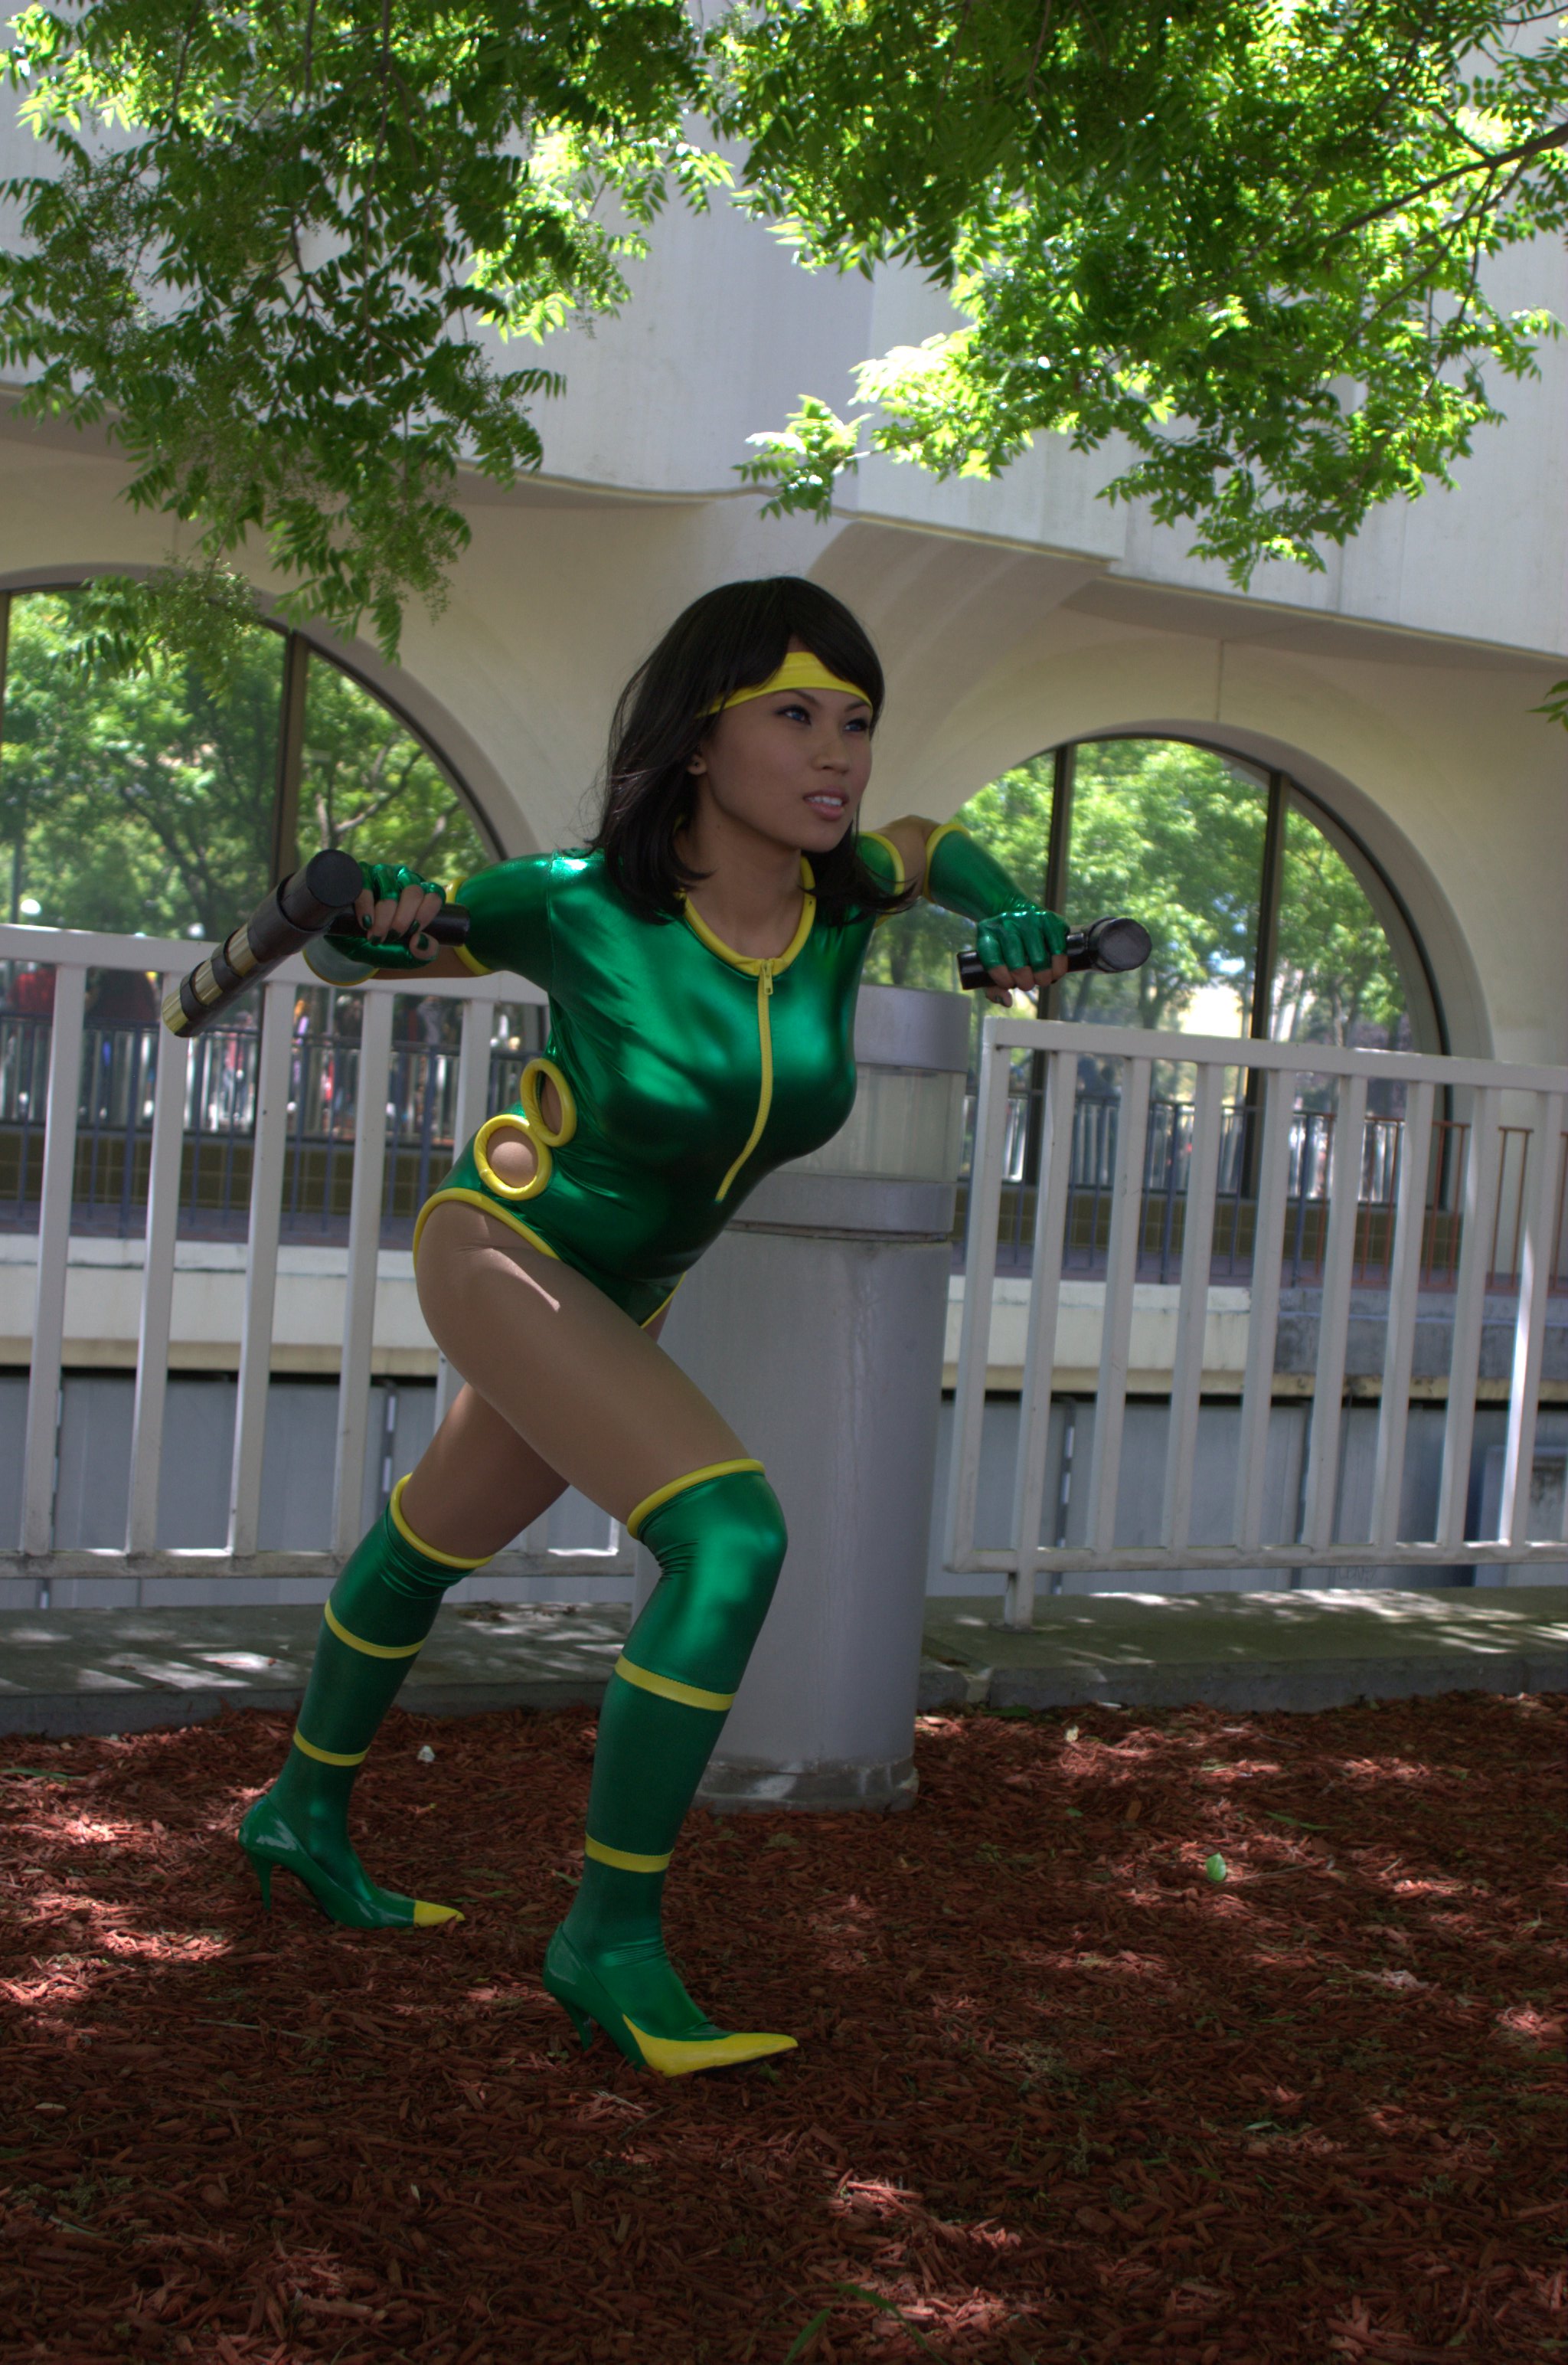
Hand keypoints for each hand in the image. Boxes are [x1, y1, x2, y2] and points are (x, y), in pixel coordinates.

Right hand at [324, 861, 444, 970]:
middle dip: (402, 919)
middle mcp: (404, 881)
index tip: (413, 931)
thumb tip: (420, 940)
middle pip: (414, 892)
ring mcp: (382, 875)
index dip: (425, 913)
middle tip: (391, 936)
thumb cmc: (385, 945)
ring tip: (375, 935)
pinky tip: (366, 922)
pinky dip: (366, 906)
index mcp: (422, 896)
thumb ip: (425, 952)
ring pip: (390, 890)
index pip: (434, 895)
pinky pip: (366, 885)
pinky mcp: (361, 875)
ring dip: (384, 916)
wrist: (352, 944)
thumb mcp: (408, 955)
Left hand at [976, 906, 1068, 1005]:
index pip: (992, 961)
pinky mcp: (1049, 919)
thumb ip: (993, 987)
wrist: (1018, 912)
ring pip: (1039, 957)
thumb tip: (1007, 1001)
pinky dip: (1059, 965)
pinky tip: (1056, 972)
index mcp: (987, 934)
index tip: (1009, 984)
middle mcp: (1007, 923)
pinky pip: (1057, 947)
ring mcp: (1029, 919)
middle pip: (1018, 963)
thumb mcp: (991, 962)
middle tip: (1028, 985)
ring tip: (1043, 980)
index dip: (1002, 980)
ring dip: (1043, 976)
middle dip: (1025, 982)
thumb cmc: (1004, 946)